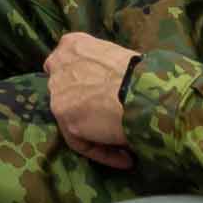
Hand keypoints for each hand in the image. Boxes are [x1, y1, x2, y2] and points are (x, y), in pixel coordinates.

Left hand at [44, 34, 139, 166]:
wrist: (143, 89)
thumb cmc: (143, 72)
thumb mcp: (119, 55)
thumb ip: (104, 67)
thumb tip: (115, 87)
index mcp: (73, 44)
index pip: (70, 65)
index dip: (87, 84)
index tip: (109, 98)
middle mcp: (58, 65)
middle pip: (64, 90)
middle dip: (87, 107)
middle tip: (112, 121)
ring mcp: (58, 92)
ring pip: (72, 118)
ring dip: (95, 132)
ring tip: (124, 145)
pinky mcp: (66, 119)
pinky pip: (80, 141)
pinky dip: (102, 152)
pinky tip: (124, 158)